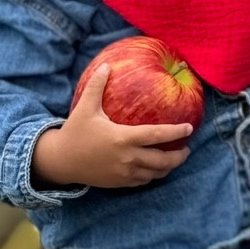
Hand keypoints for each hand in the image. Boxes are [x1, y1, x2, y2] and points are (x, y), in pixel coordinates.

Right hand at [31, 64, 193, 188]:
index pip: (157, 135)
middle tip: (186, 149)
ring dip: (168, 168)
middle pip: (162, 161)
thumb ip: (97, 86)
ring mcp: (124, 173)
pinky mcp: (119, 183)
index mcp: (123, 138)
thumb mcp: (85, 107)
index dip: (176, 132)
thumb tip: (107, 65)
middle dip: (179, 156)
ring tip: (174, 159)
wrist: (60, 161)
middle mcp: (127, 158)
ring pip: (155, 174)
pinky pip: (142, 182)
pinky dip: (152, 176)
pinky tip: (155, 169)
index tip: (189, 128)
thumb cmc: (75, 132)